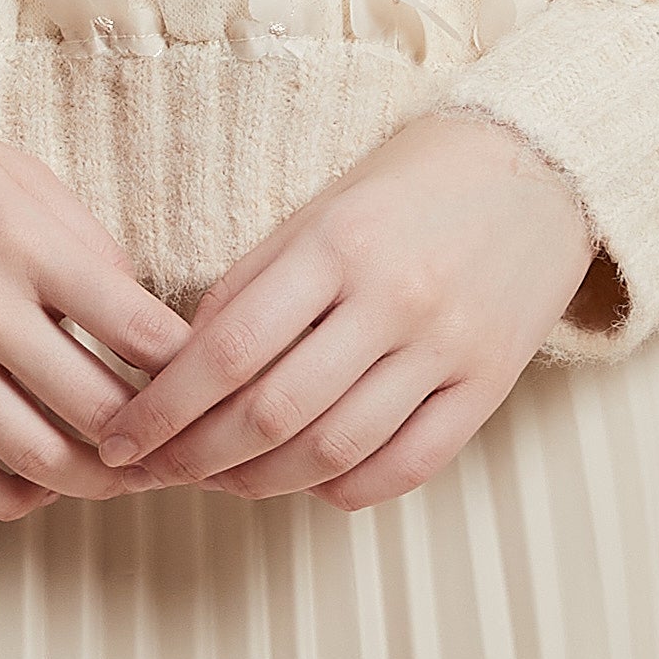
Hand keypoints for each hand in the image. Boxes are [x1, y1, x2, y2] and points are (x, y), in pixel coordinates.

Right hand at [0, 86, 194, 523]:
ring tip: (122, 475)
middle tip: (179, 447)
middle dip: (155, 442)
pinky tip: (41, 484)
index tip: (209, 382)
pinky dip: (13, 497)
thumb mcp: (26, 181)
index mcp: (27, 241)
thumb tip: (144, 333)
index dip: (193, 371)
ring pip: (36, 458)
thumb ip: (90, 254)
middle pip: (99, 412)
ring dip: (95, 482)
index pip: (142, 334)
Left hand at [87, 105, 611, 509]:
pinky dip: (343, 489)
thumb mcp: (317, 213)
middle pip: (273, 413)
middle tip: (154, 472)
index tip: (119, 440)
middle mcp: (395, 299)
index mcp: (337, 244)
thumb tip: (178, 374)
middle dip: (195, 458)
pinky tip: (307, 482)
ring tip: (220, 481)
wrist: (540, 168)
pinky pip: (405, 466)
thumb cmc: (408, 188)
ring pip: (334, 452)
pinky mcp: (490, 385)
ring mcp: (448, 348)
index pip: (228, 351)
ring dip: (260, 483)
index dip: (162, 411)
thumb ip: (250, 289)